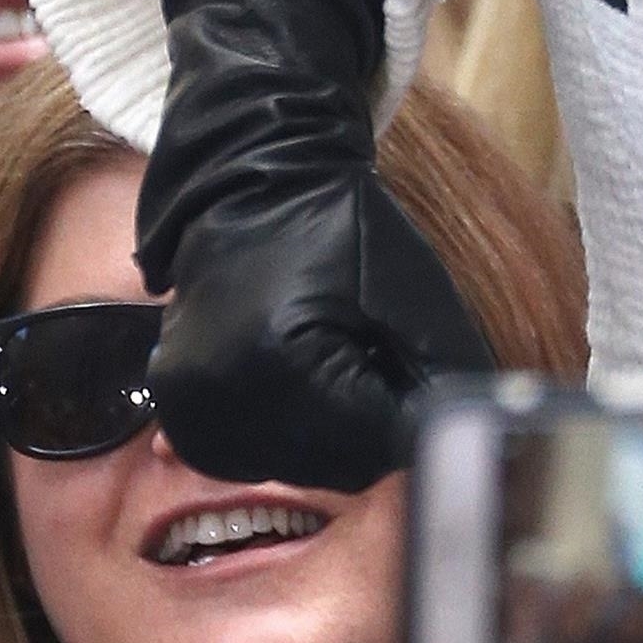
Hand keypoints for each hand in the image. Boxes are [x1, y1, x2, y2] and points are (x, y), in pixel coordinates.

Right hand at [140, 0, 491, 492]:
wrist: (252, 177)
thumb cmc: (342, 225)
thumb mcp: (414, 292)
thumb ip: (443, 375)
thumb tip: (466, 442)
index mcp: (286, 367)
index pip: (377, 442)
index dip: (410, 412)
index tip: (417, 372)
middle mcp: (225, 401)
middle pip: (336, 464)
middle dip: (371, 423)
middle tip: (375, 355)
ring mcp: (191, 410)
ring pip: (294, 466)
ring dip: (329, 431)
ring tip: (332, 356)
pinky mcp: (177, 408)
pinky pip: (249, 454)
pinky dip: (285, 429)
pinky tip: (297, 373)